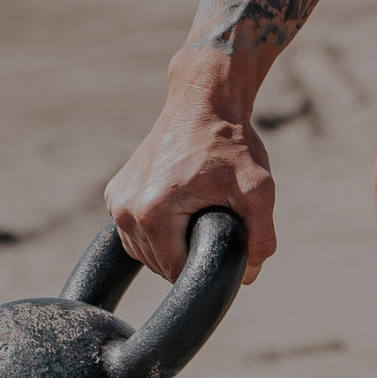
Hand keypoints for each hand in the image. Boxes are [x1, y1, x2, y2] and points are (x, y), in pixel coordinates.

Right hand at [104, 52, 278, 282]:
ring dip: (172, 244)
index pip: (178, 272)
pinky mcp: (114, 194)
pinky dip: (157, 231)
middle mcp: (125, 210)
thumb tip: (248, 275)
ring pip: (145, 252)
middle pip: (160, 265)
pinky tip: (180, 210)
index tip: (224, 242)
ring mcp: (116, 202)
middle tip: (215, 219)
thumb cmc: (231, 144)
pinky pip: (135, 232)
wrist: (203, 102)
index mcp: (154, 214)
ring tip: (198, 213)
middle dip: (190, 253)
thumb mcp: (259, 189)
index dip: (206, 265)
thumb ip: (261, 237)